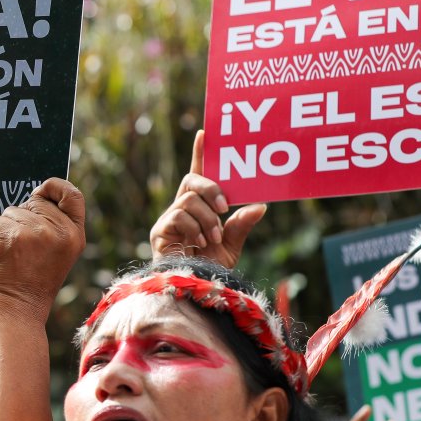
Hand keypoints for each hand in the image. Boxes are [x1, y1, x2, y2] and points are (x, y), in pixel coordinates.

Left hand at [0, 178, 85, 322]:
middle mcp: (59, 232)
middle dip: (22, 218)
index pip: (72, 194)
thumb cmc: (33, 280)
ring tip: (13, 254)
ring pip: (11, 212)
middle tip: (23, 247)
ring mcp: (36, 233)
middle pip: (34, 202)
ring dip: (5, 229)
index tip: (40, 192)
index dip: (54, 187)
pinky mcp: (12, 236)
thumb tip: (36, 195)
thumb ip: (55, 224)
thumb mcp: (58, 251)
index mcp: (75, 234)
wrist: (18, 308)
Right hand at [149, 130, 265, 268]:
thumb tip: (261, 206)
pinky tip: (200, 242)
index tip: (204, 132)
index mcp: (199, 207)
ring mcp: (169, 219)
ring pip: (189, 199)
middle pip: (193, 179)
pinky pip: (179, 216)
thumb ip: (242, 224)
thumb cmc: (210, 268)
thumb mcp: (232, 245)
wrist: (194, 288)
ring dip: (207, 217)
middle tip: (225, 207)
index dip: (200, 153)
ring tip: (213, 237)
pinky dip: (195, 228)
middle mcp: (182, 208)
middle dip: (211, 188)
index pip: (199, 174)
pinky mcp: (160, 231)